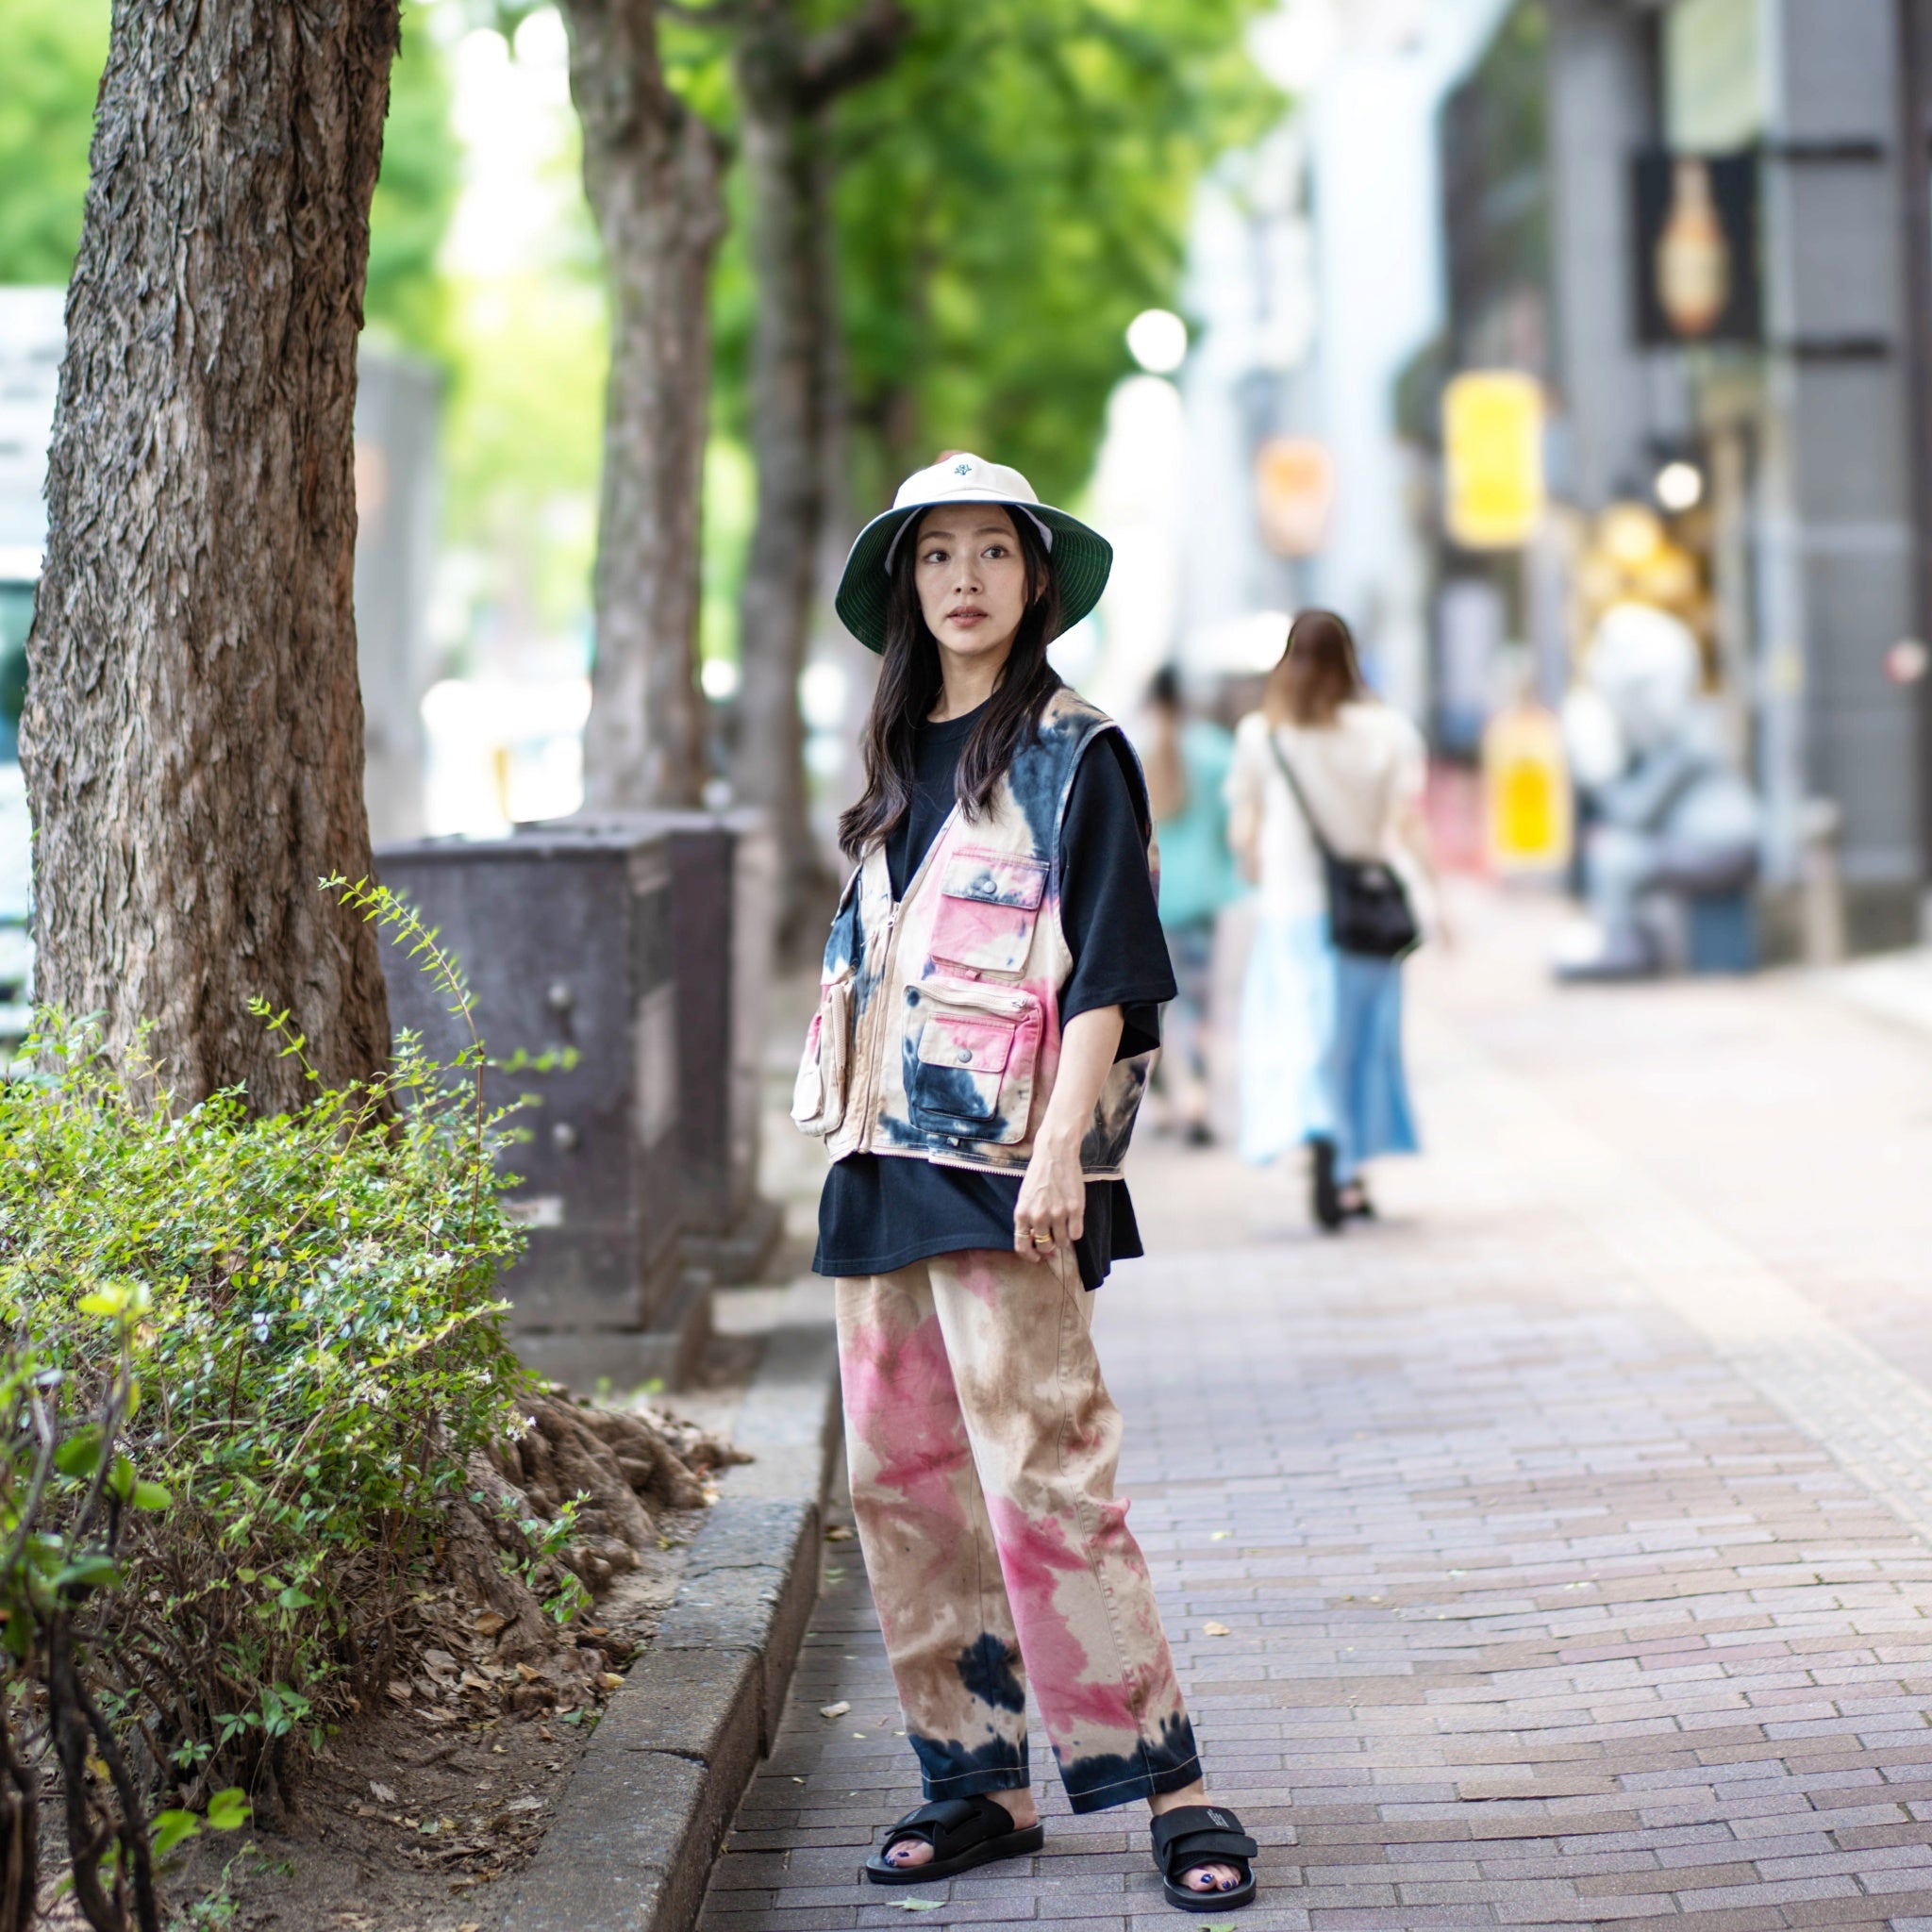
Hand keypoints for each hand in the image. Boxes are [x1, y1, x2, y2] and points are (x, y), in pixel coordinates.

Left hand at [1014, 1128, 1083, 1262]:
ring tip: (1064, 1226)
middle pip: (1045, 1247)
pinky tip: (1074, 1221)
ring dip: (1064, 1239)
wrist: (1055, 1154)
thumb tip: (1037, 1240)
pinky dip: (1075, 1231)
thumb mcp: (1025, 1198)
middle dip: (1050, 1247)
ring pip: (1063, 1242)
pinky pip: (1077, 1234)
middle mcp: (1039, 1216)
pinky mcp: (1075, 1209)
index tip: (1037, 1257)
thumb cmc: (1039, 1175)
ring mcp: (1058, 1214)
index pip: (1022, 1246)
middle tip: (1054, 1241)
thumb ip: (1028, 1219)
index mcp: (1022, 1214)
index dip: (1030, 1256)